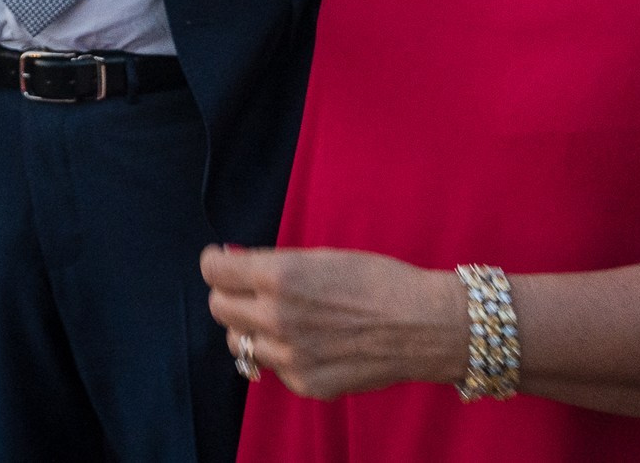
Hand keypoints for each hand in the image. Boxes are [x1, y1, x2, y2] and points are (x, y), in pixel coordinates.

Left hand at [201, 246, 467, 401]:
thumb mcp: (320, 256)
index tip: (223, 261)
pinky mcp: (306, 384)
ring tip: (280, 319)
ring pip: (239, 343)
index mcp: (279, 276)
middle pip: (218, 307)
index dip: (217, 262)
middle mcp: (277, 317)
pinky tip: (309, 342)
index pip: (214, 270)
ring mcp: (290, 356)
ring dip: (251, 328)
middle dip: (229, 295)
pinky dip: (281, 354)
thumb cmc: (377, 280)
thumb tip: (234, 262)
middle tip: (247, 290)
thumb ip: (273, 264)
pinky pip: (274, 367)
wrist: (424, 325)